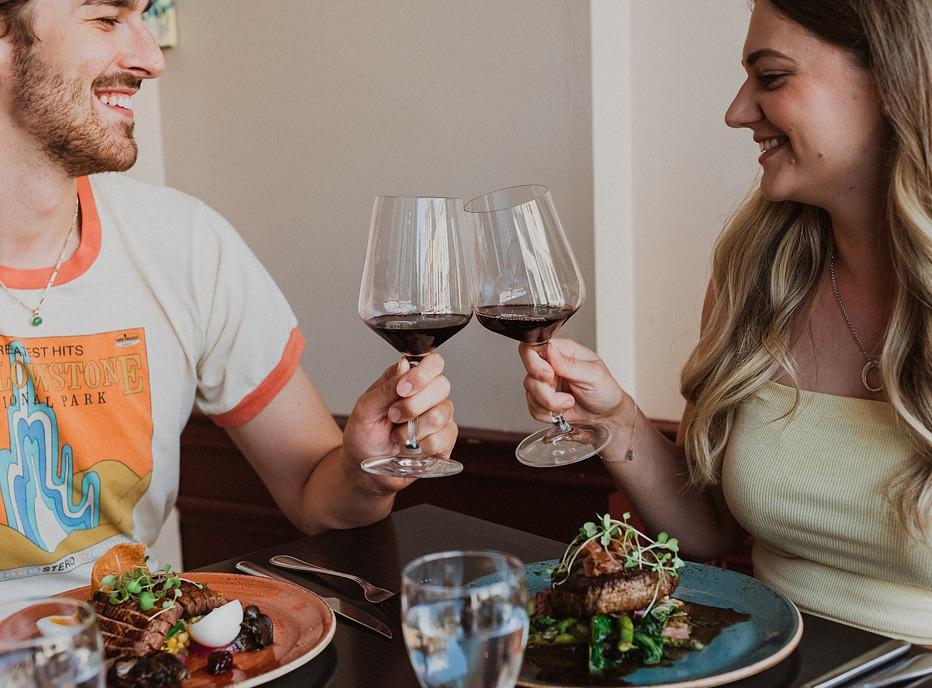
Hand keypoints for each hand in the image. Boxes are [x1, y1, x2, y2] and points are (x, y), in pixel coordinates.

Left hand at [343, 353, 457, 491]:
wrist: (365, 471)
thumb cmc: (363, 436)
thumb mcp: (364, 409)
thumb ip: (385, 387)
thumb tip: (405, 365)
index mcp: (409, 381)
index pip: (432, 363)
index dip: (422, 373)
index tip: (403, 389)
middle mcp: (428, 396)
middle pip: (441, 385)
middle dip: (414, 404)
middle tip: (393, 416)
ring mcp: (439, 418)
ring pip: (442, 413)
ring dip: (414, 428)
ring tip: (398, 437)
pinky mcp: (445, 441)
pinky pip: (444, 438)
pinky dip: (423, 445)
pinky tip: (411, 448)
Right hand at [519, 338, 624, 423]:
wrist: (607, 415)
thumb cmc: (605, 390)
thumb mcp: (593, 374)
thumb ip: (570, 364)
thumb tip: (550, 350)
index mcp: (561, 351)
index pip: (532, 348)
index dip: (533, 362)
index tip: (549, 375)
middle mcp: (550, 366)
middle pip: (529, 373)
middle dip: (545, 390)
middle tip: (564, 395)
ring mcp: (544, 384)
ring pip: (530, 393)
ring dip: (550, 404)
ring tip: (569, 402)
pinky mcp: (542, 401)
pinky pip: (533, 408)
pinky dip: (549, 413)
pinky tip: (563, 409)